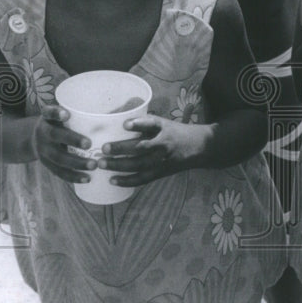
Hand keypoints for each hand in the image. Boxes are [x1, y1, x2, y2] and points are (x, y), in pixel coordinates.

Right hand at [33, 105, 96, 183]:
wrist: (35, 139)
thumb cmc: (60, 124)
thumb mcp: (62, 114)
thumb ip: (79, 114)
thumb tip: (114, 111)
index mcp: (47, 118)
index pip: (49, 112)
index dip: (56, 113)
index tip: (66, 114)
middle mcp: (43, 133)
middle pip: (55, 136)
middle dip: (72, 140)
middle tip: (89, 144)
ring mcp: (43, 150)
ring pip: (58, 158)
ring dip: (76, 163)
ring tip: (94, 165)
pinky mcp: (47, 164)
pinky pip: (59, 172)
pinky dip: (73, 176)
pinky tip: (87, 178)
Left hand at [97, 115, 211, 186]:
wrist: (199, 148)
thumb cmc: (177, 132)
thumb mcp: (165, 123)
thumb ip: (146, 124)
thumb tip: (118, 122)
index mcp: (165, 129)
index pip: (152, 124)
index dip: (138, 124)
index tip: (125, 124)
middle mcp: (163, 145)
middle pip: (141, 147)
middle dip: (121, 148)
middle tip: (104, 148)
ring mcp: (162, 161)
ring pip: (138, 165)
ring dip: (119, 165)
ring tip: (102, 163)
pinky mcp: (161, 173)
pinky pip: (142, 178)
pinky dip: (127, 181)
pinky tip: (112, 180)